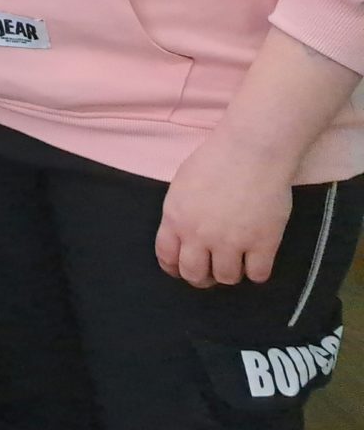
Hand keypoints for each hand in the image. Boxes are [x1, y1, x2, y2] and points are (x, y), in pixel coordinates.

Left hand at [158, 131, 294, 286]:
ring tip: (236, 262)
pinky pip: (258, 275)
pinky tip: (258, 260)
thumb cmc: (216, 159)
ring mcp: (231, 242)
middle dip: (201, 278)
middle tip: (211, 272)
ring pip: (227, 278)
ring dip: (230, 273)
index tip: (182, 269)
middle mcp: (199, 235)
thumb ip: (181, 212)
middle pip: (194, 274)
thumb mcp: (182, 184)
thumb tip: (184, 233)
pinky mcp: (263, 244)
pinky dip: (257, 271)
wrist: (252, 151)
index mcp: (176, 218)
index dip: (174, 268)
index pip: (167, 256)